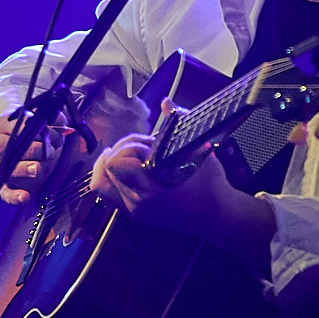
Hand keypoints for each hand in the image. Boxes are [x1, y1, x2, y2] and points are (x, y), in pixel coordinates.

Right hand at [0, 112, 70, 205]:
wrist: (19, 150)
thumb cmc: (33, 136)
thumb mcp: (43, 123)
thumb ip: (52, 120)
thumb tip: (60, 121)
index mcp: (6, 127)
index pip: (15, 126)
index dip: (35, 130)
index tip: (51, 132)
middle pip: (7, 148)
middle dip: (34, 149)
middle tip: (50, 151)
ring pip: (4, 169)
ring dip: (22, 169)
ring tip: (37, 168)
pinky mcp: (4, 185)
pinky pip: (5, 193)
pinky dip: (14, 196)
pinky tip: (24, 197)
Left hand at [86, 104, 271, 264]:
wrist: (217, 215)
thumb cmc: (210, 184)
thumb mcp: (198, 149)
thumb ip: (178, 123)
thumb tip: (166, 103)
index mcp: (151, 187)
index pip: (115, 163)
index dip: (128, 147)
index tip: (147, 144)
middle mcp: (137, 201)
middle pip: (105, 169)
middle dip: (121, 151)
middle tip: (142, 147)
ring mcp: (132, 208)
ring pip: (101, 183)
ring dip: (112, 163)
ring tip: (131, 155)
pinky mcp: (132, 212)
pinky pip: (108, 192)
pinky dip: (111, 176)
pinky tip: (125, 166)